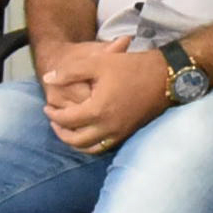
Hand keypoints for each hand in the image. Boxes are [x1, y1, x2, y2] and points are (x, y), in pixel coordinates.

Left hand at [40, 40, 174, 155]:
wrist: (166, 76)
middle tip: (54, 119)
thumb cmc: (132, 67)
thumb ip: (70, 72)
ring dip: (74, 142)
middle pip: (75, 140)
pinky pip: (104, 147)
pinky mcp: (128, 134)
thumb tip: (48, 80)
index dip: (53, 114)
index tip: (47, 106)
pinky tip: (88, 131)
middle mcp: (108, 127)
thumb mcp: (98, 63)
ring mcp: (120, 133)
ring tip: (68, 129)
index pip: (67, 120)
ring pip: (89, 149)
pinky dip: (91, 144)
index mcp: (98, 110)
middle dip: (60, 131)